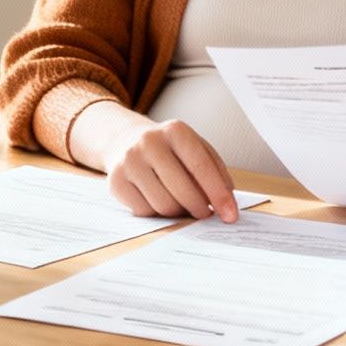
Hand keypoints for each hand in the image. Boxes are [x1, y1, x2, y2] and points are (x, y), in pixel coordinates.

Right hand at [102, 118, 239, 221]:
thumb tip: (227, 200)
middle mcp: (149, 142)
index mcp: (175, 130)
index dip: (218, 195)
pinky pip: (145, 211)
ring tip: (181, 204)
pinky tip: (158, 199)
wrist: (125, 141)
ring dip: (178, 212)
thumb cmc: (168, 148)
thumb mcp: (194, 147)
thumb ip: (215, 170)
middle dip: (199, 208)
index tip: (230, 215)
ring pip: (164, 205)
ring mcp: (129, 161)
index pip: (201, 167)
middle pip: (182, 190)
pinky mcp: (115, 181)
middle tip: (205, 214)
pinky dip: (156, 212)